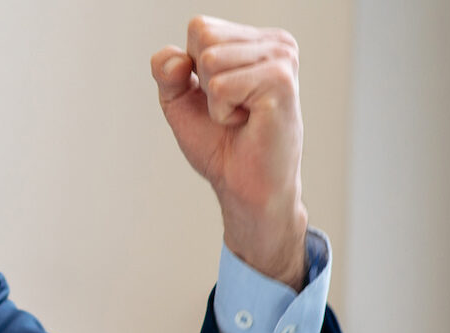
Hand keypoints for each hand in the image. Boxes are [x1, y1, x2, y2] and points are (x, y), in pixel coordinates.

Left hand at [151, 16, 308, 289]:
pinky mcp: (280, 82)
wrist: (245, 187)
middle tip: (232, 108)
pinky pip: (220, 86)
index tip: (219, 96)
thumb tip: (175, 59)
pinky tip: (247, 122)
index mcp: (258, 41)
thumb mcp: (180, 99)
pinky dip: (221, 112)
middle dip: (202, 81)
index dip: (191, 67)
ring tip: (240, 116)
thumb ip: (166, 70)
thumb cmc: (221, 144)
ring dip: (214, 99)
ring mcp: (282, 60)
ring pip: (210, 60)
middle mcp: (277, 43)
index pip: (199, 27)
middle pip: (203, 36)